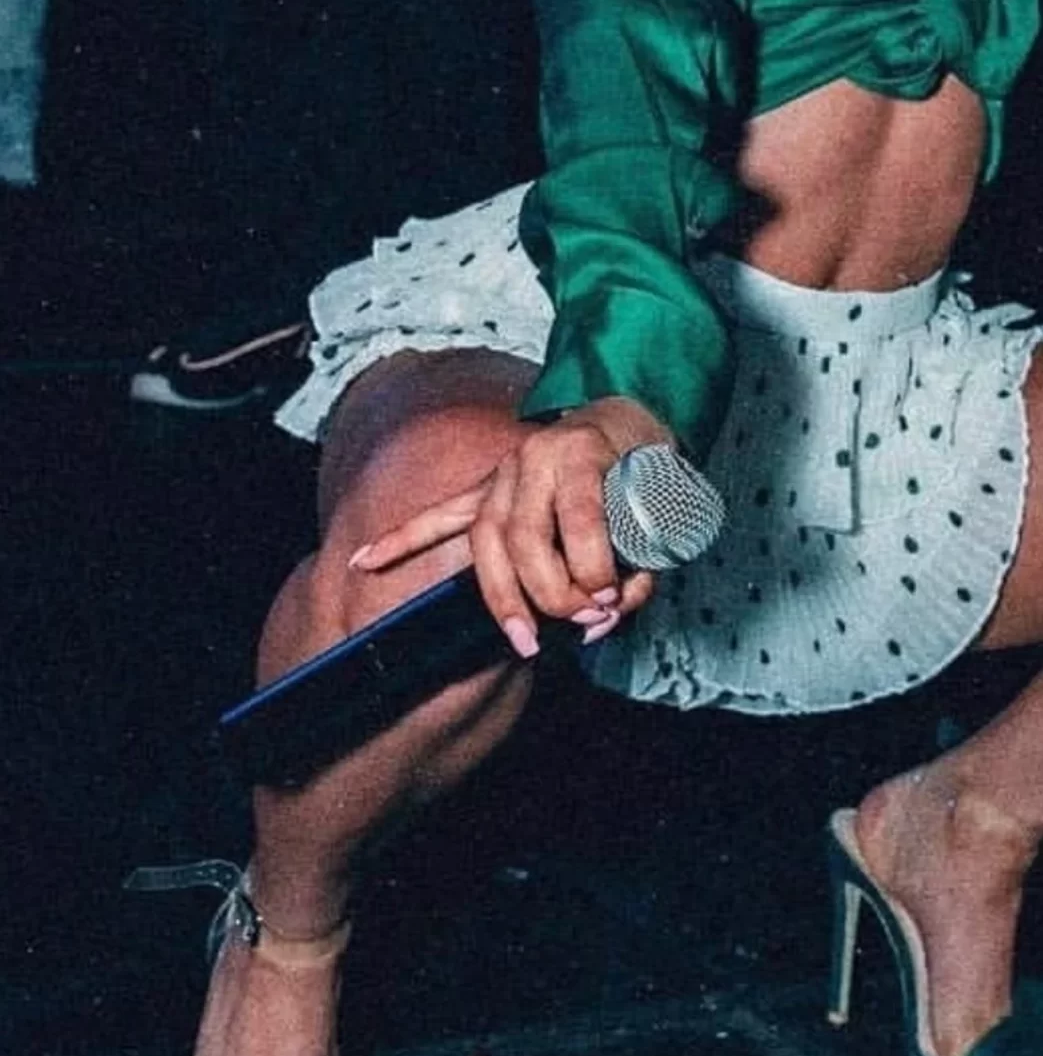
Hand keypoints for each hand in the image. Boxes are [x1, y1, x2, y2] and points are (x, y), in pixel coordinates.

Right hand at [350, 406, 658, 654]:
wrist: (624, 416)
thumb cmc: (645, 464)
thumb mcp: (665, 504)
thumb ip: (639, 563)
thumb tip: (603, 617)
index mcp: (582, 451)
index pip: (577, 518)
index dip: (592, 568)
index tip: (608, 598)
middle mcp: (534, 457)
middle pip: (522, 536)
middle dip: (549, 592)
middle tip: (580, 621)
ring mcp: (503, 473)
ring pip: (483, 540)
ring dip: (501, 597)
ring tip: (521, 639)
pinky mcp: (485, 488)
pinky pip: (440, 516)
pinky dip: (402, 539)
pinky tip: (365, 561)